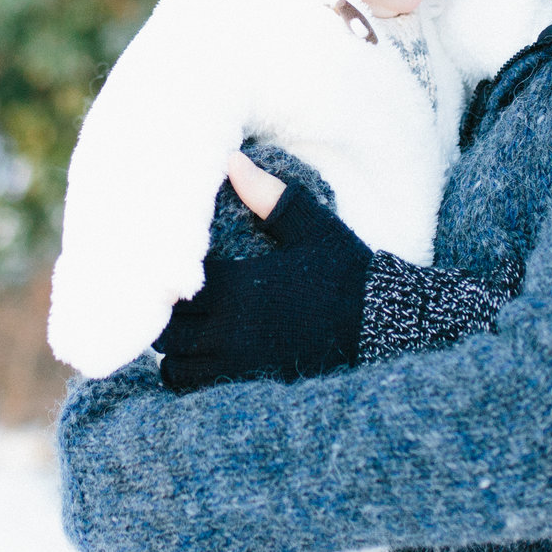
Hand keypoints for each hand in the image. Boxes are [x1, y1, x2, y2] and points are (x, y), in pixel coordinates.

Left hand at [157, 164, 371, 392]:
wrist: (383, 329)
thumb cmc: (346, 273)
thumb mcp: (311, 227)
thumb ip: (268, 196)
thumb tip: (231, 160)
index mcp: (239, 288)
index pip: (173, 287)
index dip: (167, 279)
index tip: (177, 269)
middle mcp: (230, 332)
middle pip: (167, 331)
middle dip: (168, 316)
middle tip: (180, 301)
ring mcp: (238, 366)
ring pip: (174, 366)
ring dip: (176, 349)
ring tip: (191, 331)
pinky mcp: (250, 389)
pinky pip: (196, 390)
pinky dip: (191, 377)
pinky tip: (205, 356)